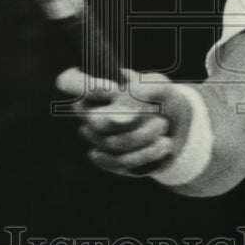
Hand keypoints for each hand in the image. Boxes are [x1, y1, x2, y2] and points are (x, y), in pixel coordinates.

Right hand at [55, 67, 192, 176]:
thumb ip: (139, 91)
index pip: (68, 81)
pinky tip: (162, 144)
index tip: (113, 88)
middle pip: (95, 121)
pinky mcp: (108, 160)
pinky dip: (146, 154)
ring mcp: (96, 137)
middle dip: (132, 119)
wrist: (175, 125)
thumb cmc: (160, 98)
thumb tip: (118, 117)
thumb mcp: (158, 86)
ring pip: (111, 143)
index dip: (83, 86)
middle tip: (155, 112)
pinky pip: (118, 162)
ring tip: (163, 125)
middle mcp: (88, 111)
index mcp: (95, 84)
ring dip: (145, 135)